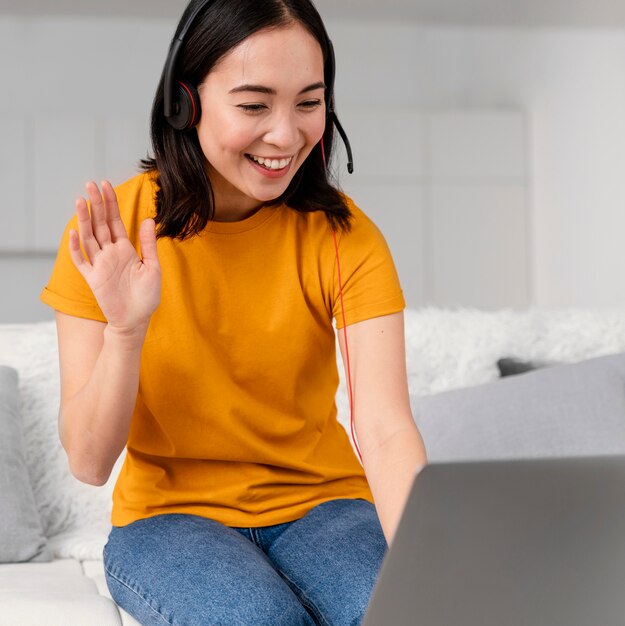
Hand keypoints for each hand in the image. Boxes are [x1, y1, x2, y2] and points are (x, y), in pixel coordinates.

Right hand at [69, 180, 161, 333]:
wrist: (136, 320)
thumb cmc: (146, 297)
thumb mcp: (153, 267)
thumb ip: (148, 244)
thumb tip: (149, 219)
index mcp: (125, 249)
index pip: (115, 221)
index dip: (110, 204)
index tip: (105, 185)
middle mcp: (110, 253)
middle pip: (100, 224)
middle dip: (96, 204)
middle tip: (90, 184)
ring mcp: (100, 264)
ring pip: (89, 237)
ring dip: (84, 219)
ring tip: (81, 200)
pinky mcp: (92, 278)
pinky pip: (81, 260)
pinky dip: (76, 247)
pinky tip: (74, 232)